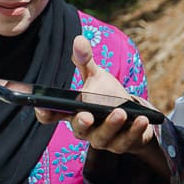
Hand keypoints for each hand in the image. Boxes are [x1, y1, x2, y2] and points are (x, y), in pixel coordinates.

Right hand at [35, 36, 156, 155]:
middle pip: (79, 129)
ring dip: (111, 126)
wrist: (133, 115)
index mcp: (72, 112)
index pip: (51, 116)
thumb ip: (85, 61)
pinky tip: (142, 120)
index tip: (42, 107)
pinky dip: (134, 131)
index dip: (45, 113)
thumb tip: (79, 39)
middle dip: (82, 123)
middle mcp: (84, 128)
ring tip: (121, 112)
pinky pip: (127, 141)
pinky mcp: (123, 144)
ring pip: (103, 137)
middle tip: (86, 115)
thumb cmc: (107, 96)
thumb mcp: (96, 77)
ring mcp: (103, 139)